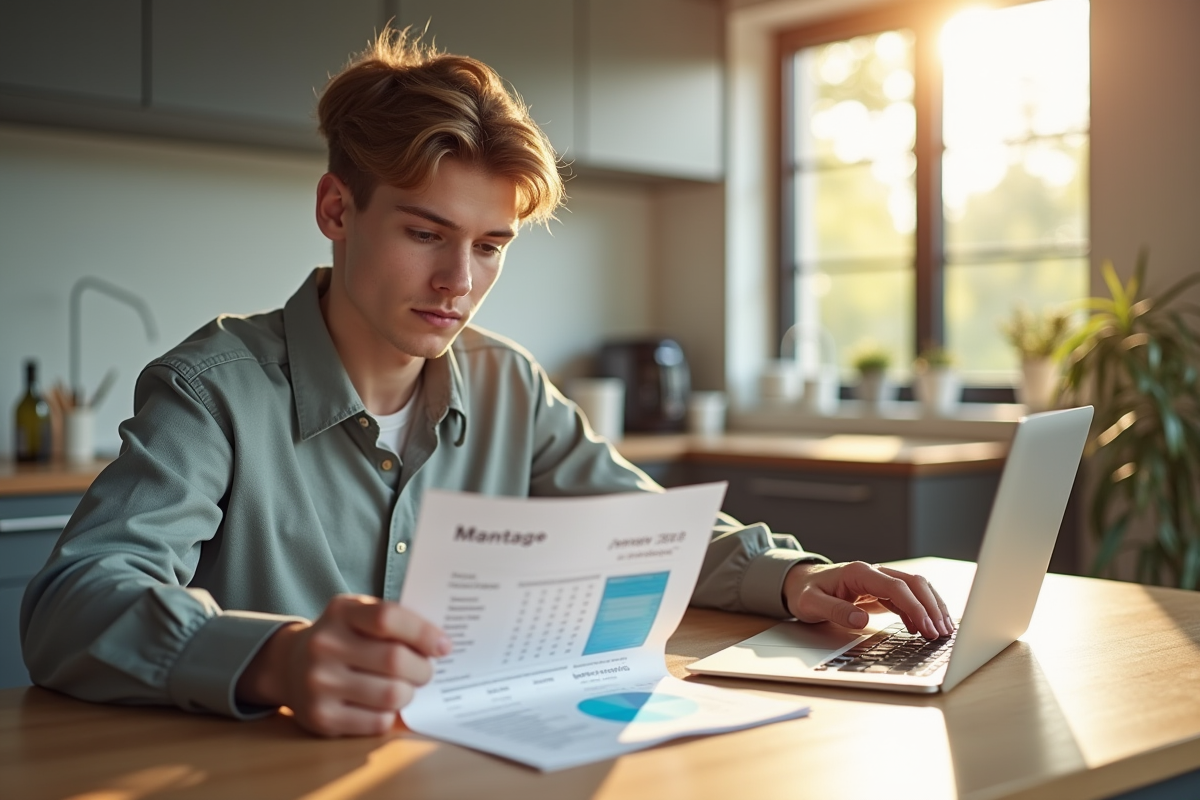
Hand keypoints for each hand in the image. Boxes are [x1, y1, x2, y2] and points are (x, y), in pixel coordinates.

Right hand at [237, 594, 450, 736]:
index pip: (388, 618)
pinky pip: (377, 722)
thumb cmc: (342, 637)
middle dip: (423, 669)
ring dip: (409, 694)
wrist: (289, 665)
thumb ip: (394, 621)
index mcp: (340, 612)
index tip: (443, 646)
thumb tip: (440, 644)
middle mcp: (324, 645)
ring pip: (391, 695)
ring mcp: (319, 683)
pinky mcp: (321, 718)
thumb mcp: (359, 615)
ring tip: (405, 687)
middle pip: (395, 660)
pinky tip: (383, 705)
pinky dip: (390, 715)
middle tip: (426, 671)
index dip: (423, 633)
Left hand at [783, 561, 953, 639]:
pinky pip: (906, 598)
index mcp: (859, 572)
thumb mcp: (811, 603)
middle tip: (941, 633)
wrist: (800, 583)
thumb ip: (835, 610)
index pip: (896, 587)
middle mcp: (873, 572)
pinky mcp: (880, 591)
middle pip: (913, 584)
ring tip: (942, 631)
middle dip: (931, 607)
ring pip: (915, 589)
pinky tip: (925, 628)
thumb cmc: (805, 592)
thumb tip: (861, 619)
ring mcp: (879, 581)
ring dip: (931, 608)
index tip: (927, 626)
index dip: (914, 606)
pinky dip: (920, 611)